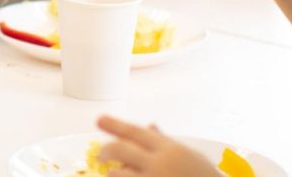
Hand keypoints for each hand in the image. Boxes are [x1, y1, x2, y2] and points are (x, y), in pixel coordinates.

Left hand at [96, 115, 218, 176]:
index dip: (114, 124)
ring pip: (118, 173)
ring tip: (113, 173)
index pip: (135, 131)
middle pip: (120, 149)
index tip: (99, 120)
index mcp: (170, 150)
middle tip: (101, 155)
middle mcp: (160, 164)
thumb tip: (150, 127)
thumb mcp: (192, 159)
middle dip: (106, 150)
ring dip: (113, 173)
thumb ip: (167, 143)